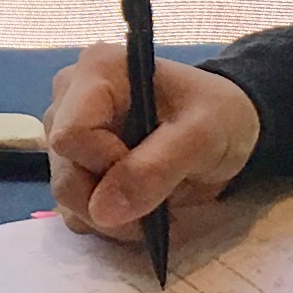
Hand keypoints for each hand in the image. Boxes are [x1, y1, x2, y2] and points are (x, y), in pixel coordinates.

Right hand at [45, 44, 261, 243]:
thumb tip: (101, 211)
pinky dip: (108, 220)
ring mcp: (67, 133)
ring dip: (112, 217)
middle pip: (65, 172)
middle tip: (158, 204)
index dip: (106, 166)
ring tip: (155, 207)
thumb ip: (154, 169)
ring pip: (67, 196)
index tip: (150, 169)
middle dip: (110, 202)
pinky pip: (73, 209)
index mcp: (96, 71)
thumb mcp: (201, 136)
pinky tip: (140, 208)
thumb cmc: (218, 116)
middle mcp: (69, 97)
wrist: (227, 127)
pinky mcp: (72, 164)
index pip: (71, 136)